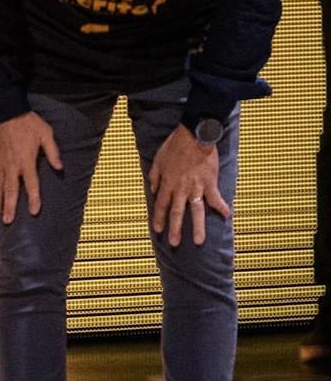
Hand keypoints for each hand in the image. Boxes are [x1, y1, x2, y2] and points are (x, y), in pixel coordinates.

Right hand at [0, 111, 62, 224]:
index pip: (31, 185)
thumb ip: (53, 152)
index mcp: (26, 161)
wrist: (5, 110)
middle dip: (9, 206)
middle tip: (8, 221)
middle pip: (10, 190)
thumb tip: (60, 167)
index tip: (33, 212)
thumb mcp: (46, 134)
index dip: (33, 199)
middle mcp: (12, 165)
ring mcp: (0, 162)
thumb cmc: (28, 122)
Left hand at [148, 124, 230, 246]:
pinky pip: (216, 198)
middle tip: (174, 243)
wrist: (194, 136)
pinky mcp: (210, 183)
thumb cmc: (175, 146)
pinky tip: (227, 216)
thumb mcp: (158, 160)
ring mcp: (196, 187)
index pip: (161, 205)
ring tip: (199, 241)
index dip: (159, 218)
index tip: (158, 230)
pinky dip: (222, 207)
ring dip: (197, 227)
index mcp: (167, 183)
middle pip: (177, 212)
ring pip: (196, 211)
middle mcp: (181, 189)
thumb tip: (152, 189)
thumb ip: (154, 177)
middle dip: (175, 229)